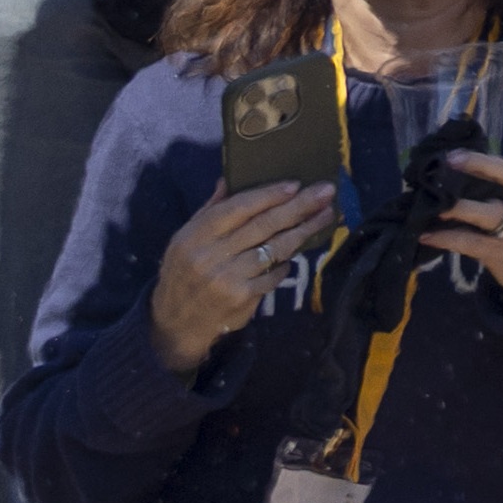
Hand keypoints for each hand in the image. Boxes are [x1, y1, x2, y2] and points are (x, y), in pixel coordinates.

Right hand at [150, 181, 332, 375]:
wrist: (176, 323)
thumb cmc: (184, 274)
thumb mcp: (184, 241)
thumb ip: (209, 211)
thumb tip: (228, 179)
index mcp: (194, 236)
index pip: (237, 208)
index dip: (269, 195)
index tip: (296, 184)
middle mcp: (210, 256)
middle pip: (263, 225)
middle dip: (299, 206)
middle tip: (326, 192)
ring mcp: (227, 277)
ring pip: (275, 248)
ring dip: (304, 230)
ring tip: (326, 215)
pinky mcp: (242, 296)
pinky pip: (275, 274)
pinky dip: (287, 263)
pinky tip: (296, 252)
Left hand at [418, 150, 502, 299]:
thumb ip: (502, 190)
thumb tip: (460, 175)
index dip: (482, 159)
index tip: (455, 154)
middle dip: (479, 166)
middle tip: (448, 162)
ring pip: (488, 212)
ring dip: (460, 207)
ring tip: (433, 205)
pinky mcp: (498, 252)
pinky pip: (470, 242)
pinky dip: (446, 238)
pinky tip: (426, 236)